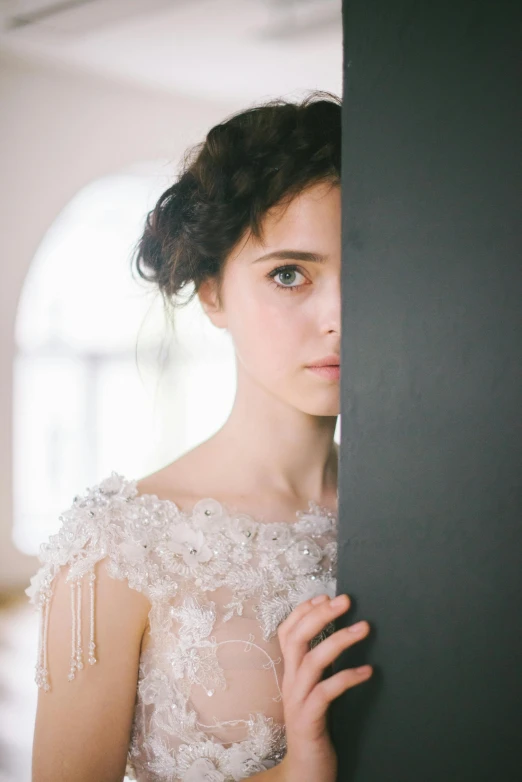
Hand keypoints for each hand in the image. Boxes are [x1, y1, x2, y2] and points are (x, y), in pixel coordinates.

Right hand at [276, 593, 371, 781]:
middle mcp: (290, 682)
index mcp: (290, 673)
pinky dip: (347, 677)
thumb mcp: (313, 691)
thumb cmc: (315, 727)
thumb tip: (339, 638)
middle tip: (345, 600)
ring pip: (312, 660)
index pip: (287, 633)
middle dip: (320, 615)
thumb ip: (320, 668)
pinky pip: (326, 692)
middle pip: (297, 638)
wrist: (304, 771)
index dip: (303, 611)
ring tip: (364, 628)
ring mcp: (298, 700)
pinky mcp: (309, 719)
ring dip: (338, 640)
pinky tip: (367, 672)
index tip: (324, 595)